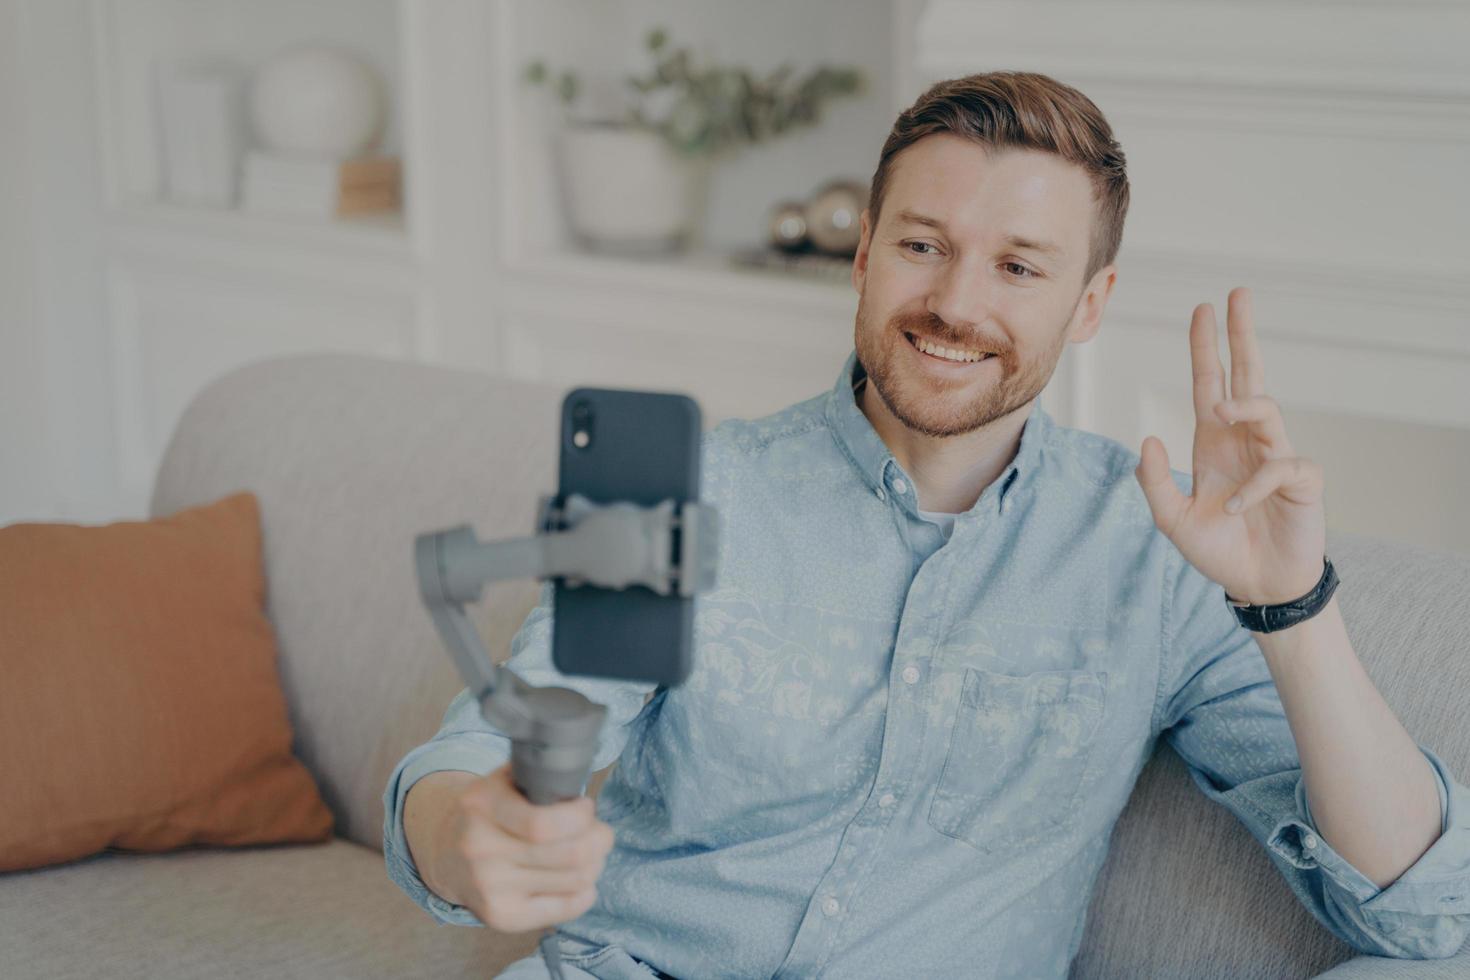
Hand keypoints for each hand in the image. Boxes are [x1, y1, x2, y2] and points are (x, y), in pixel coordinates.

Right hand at [423, 763, 613, 932]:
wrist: (448, 853)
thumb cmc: (492, 812)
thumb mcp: (503, 780)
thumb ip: (538, 775)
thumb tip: (580, 789)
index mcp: (481, 804)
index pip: (543, 824)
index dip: (580, 816)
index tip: (586, 806)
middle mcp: (480, 848)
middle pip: (569, 855)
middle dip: (599, 839)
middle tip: (599, 832)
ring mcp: (488, 888)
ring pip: (574, 881)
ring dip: (595, 864)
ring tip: (589, 853)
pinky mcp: (500, 916)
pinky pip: (566, 908)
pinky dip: (585, 893)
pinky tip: (577, 880)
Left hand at [1134, 287, 1326, 605]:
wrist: (1256, 584)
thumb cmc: (1219, 548)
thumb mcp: (1172, 518)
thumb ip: (1155, 482)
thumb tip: (1149, 438)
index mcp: (1214, 441)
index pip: (1209, 384)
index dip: (1205, 348)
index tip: (1204, 309)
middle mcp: (1246, 440)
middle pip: (1247, 375)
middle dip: (1242, 335)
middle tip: (1238, 294)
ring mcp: (1277, 456)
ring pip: (1267, 409)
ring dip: (1244, 406)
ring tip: (1221, 412)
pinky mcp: (1302, 481)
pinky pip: (1281, 467)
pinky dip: (1256, 486)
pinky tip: (1240, 507)